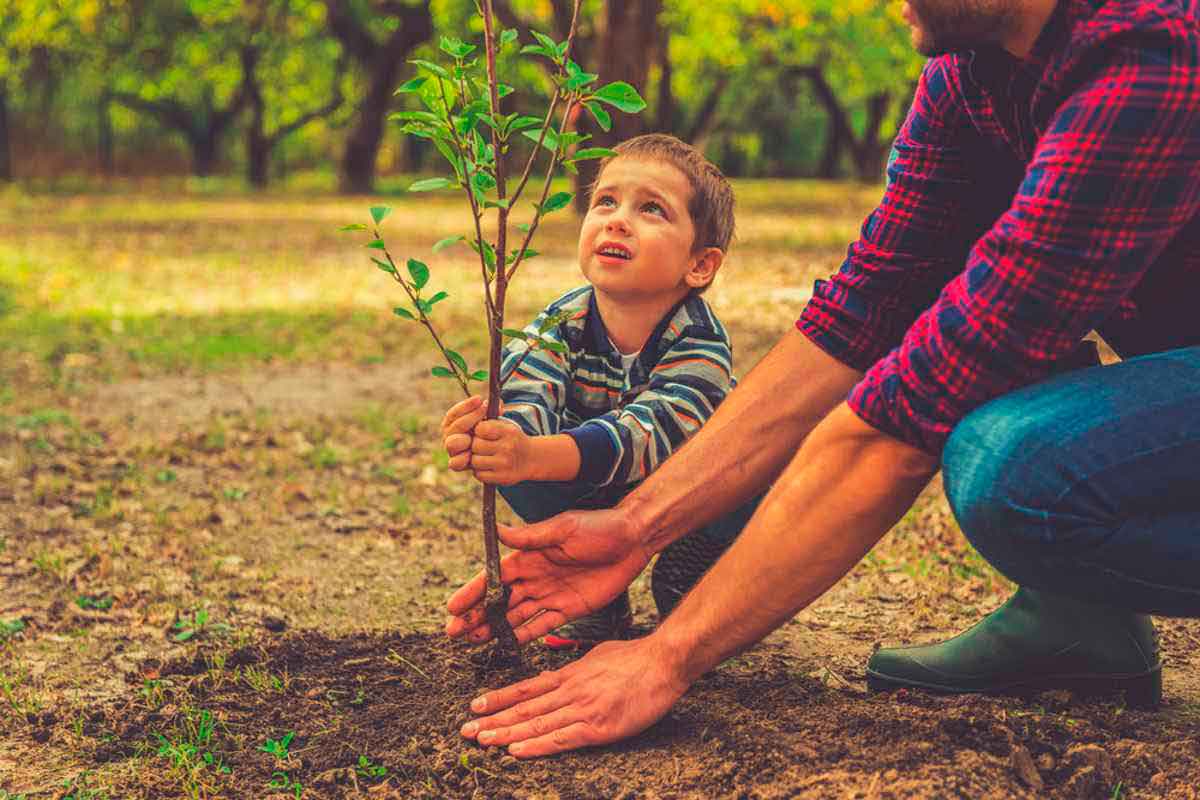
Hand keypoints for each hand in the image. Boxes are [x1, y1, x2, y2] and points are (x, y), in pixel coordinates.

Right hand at [441, 395, 487, 472]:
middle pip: (455, 426)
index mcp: (453, 424)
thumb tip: (500, 404)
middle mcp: (450, 436)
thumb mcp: (490, 421)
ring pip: (451, 444)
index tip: (479, 399)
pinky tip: (469, 455)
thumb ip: (492, 412)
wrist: (490, 454)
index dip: (466, 405)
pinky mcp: (457, 464)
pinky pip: (454, 463)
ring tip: (472, 437)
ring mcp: (453, 450)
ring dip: (462, 439)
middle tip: (484, 411)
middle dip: (470, 418)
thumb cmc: (488, 433)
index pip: (454, 413)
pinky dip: (461, 459)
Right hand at [445, 507, 649, 643]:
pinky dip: (522, 636)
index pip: (494, 577)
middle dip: (476, 615)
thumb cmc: (599, 527)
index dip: (473, 592)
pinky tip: (504, 645)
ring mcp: (550, 594)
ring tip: (471, 640)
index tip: (453, 607)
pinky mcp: (568, 609)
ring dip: (493, 628)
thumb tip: (497, 530)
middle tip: (453, 632)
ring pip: (516, 616)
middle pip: (500, 600)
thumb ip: (531, 537)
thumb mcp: (564, 528)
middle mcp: (536, 576)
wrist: (633, 539)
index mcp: (530, 555)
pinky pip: (541, 625)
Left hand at [460, 634, 689, 756]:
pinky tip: (516, 751)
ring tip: (481, 740)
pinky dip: (536, 746)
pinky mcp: (598, 727)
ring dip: (506, 734)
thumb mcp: (596, 656)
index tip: (475, 706)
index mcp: (570, 675)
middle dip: (493, 720)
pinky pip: (561, 738)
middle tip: (466, 730)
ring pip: (536, 724)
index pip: (526, 689)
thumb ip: (573, 670)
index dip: (499, 698)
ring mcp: (583, 708)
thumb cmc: (635, 658)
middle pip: (524, 709)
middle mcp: (570, 691)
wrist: (663, 662)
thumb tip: (550, 679)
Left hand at [468, 418, 530, 485]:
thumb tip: (469, 419)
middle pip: (475, 445)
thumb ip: (488, 420)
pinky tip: (488, 466)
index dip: (477, 431)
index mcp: (508, 431)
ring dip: (476, 459)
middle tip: (482, 446)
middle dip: (475, 445)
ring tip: (484, 456)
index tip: (482, 433)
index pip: (480, 429)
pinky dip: (480, 471)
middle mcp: (508, 447)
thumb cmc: (511, 439)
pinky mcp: (502, 478)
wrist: (530, 458)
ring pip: (475, 461)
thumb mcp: (505, 425)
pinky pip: (479, 474)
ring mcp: (505, 464)